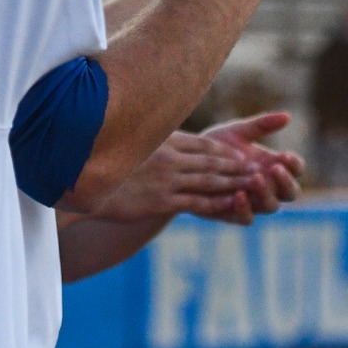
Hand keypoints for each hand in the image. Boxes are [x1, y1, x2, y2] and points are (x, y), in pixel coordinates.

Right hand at [90, 131, 258, 223]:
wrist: (87, 187)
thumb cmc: (108, 166)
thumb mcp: (135, 147)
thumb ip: (156, 144)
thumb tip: (169, 142)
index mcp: (164, 142)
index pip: (203, 143)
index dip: (225, 150)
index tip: (242, 153)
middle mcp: (169, 158)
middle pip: (212, 161)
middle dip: (238, 165)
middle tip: (260, 168)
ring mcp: (167, 179)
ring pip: (210, 180)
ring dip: (235, 182)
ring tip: (255, 185)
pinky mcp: (163, 201)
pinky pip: (197, 202)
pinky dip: (219, 203)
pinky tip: (234, 205)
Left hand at [193, 111, 304, 224]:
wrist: (184, 162)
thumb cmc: (214, 146)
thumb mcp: (238, 132)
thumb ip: (261, 125)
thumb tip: (287, 116)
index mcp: (272, 166)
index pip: (295, 169)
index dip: (295, 164)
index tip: (286, 155)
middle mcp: (267, 186)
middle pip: (290, 192)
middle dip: (286, 181)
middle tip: (275, 168)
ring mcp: (252, 201)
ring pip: (271, 206)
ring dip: (267, 193)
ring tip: (255, 178)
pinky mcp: (232, 213)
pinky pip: (246, 219)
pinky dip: (245, 208)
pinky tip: (238, 194)